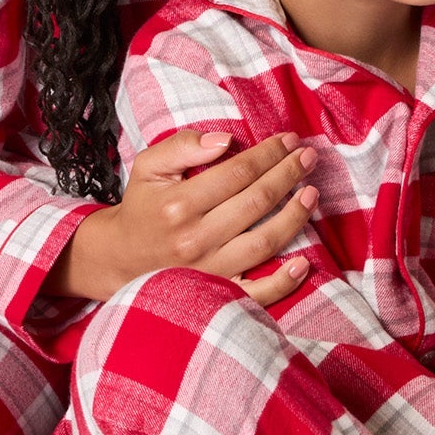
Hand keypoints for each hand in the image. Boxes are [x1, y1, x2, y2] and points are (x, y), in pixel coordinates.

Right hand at [45, 128, 318, 304]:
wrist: (121, 258)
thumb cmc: (144, 207)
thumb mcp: (149, 167)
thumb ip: (182, 146)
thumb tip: (225, 140)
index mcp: (178, 204)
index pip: (237, 172)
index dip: (268, 153)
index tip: (288, 140)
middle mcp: (195, 239)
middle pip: (256, 202)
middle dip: (288, 174)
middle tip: (309, 156)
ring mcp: (208, 270)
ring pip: (263, 242)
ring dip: (295, 217)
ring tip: (313, 193)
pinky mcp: (215, 295)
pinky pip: (255, 294)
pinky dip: (283, 282)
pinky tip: (304, 262)